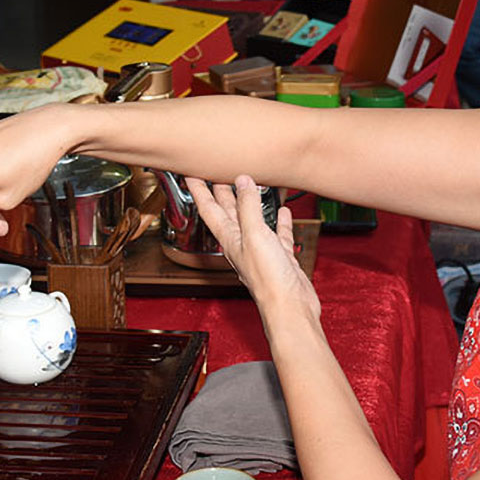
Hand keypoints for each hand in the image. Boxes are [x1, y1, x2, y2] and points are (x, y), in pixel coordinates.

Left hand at [187, 175, 319, 322]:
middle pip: (227, 212)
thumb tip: (242, 181)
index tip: (189, 172)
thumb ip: (248, 207)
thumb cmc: (268, 280)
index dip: (198, 189)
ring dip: (248, 202)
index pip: (208, 209)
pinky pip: (277, 234)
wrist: (290, 308)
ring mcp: (261, 250)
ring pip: (252, 220)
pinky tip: (282, 212)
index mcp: (230, 239)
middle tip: (214, 172)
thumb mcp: (255, 235)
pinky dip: (279, 221)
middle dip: (220, 192)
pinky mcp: (280, 257)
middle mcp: (242, 244)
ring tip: (247, 184)